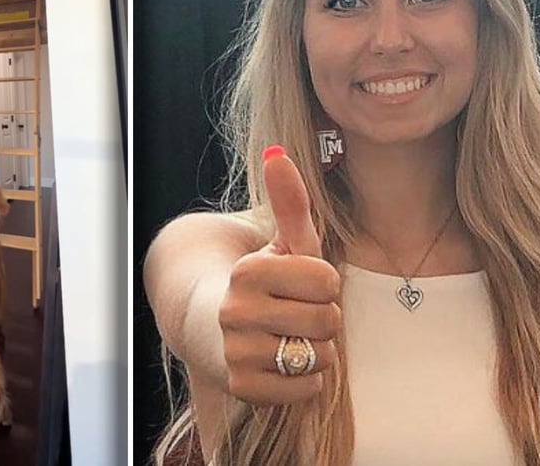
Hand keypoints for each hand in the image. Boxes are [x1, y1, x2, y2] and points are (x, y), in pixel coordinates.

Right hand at [218, 145, 340, 404]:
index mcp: (248, 271)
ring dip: (315, 350)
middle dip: (321, 318)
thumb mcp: (281, 242)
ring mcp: (236, 353)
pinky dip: (304, 380)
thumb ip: (288, 200)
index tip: (298, 285)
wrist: (211, 325)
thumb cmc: (263, 281)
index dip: (323, 284)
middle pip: (328, 321)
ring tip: (287, 337)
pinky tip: (281, 363)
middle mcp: (234, 312)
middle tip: (294, 313)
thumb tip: (276, 150)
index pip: (327, 282)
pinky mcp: (242, 388)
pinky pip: (307, 389)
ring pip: (320, 357)